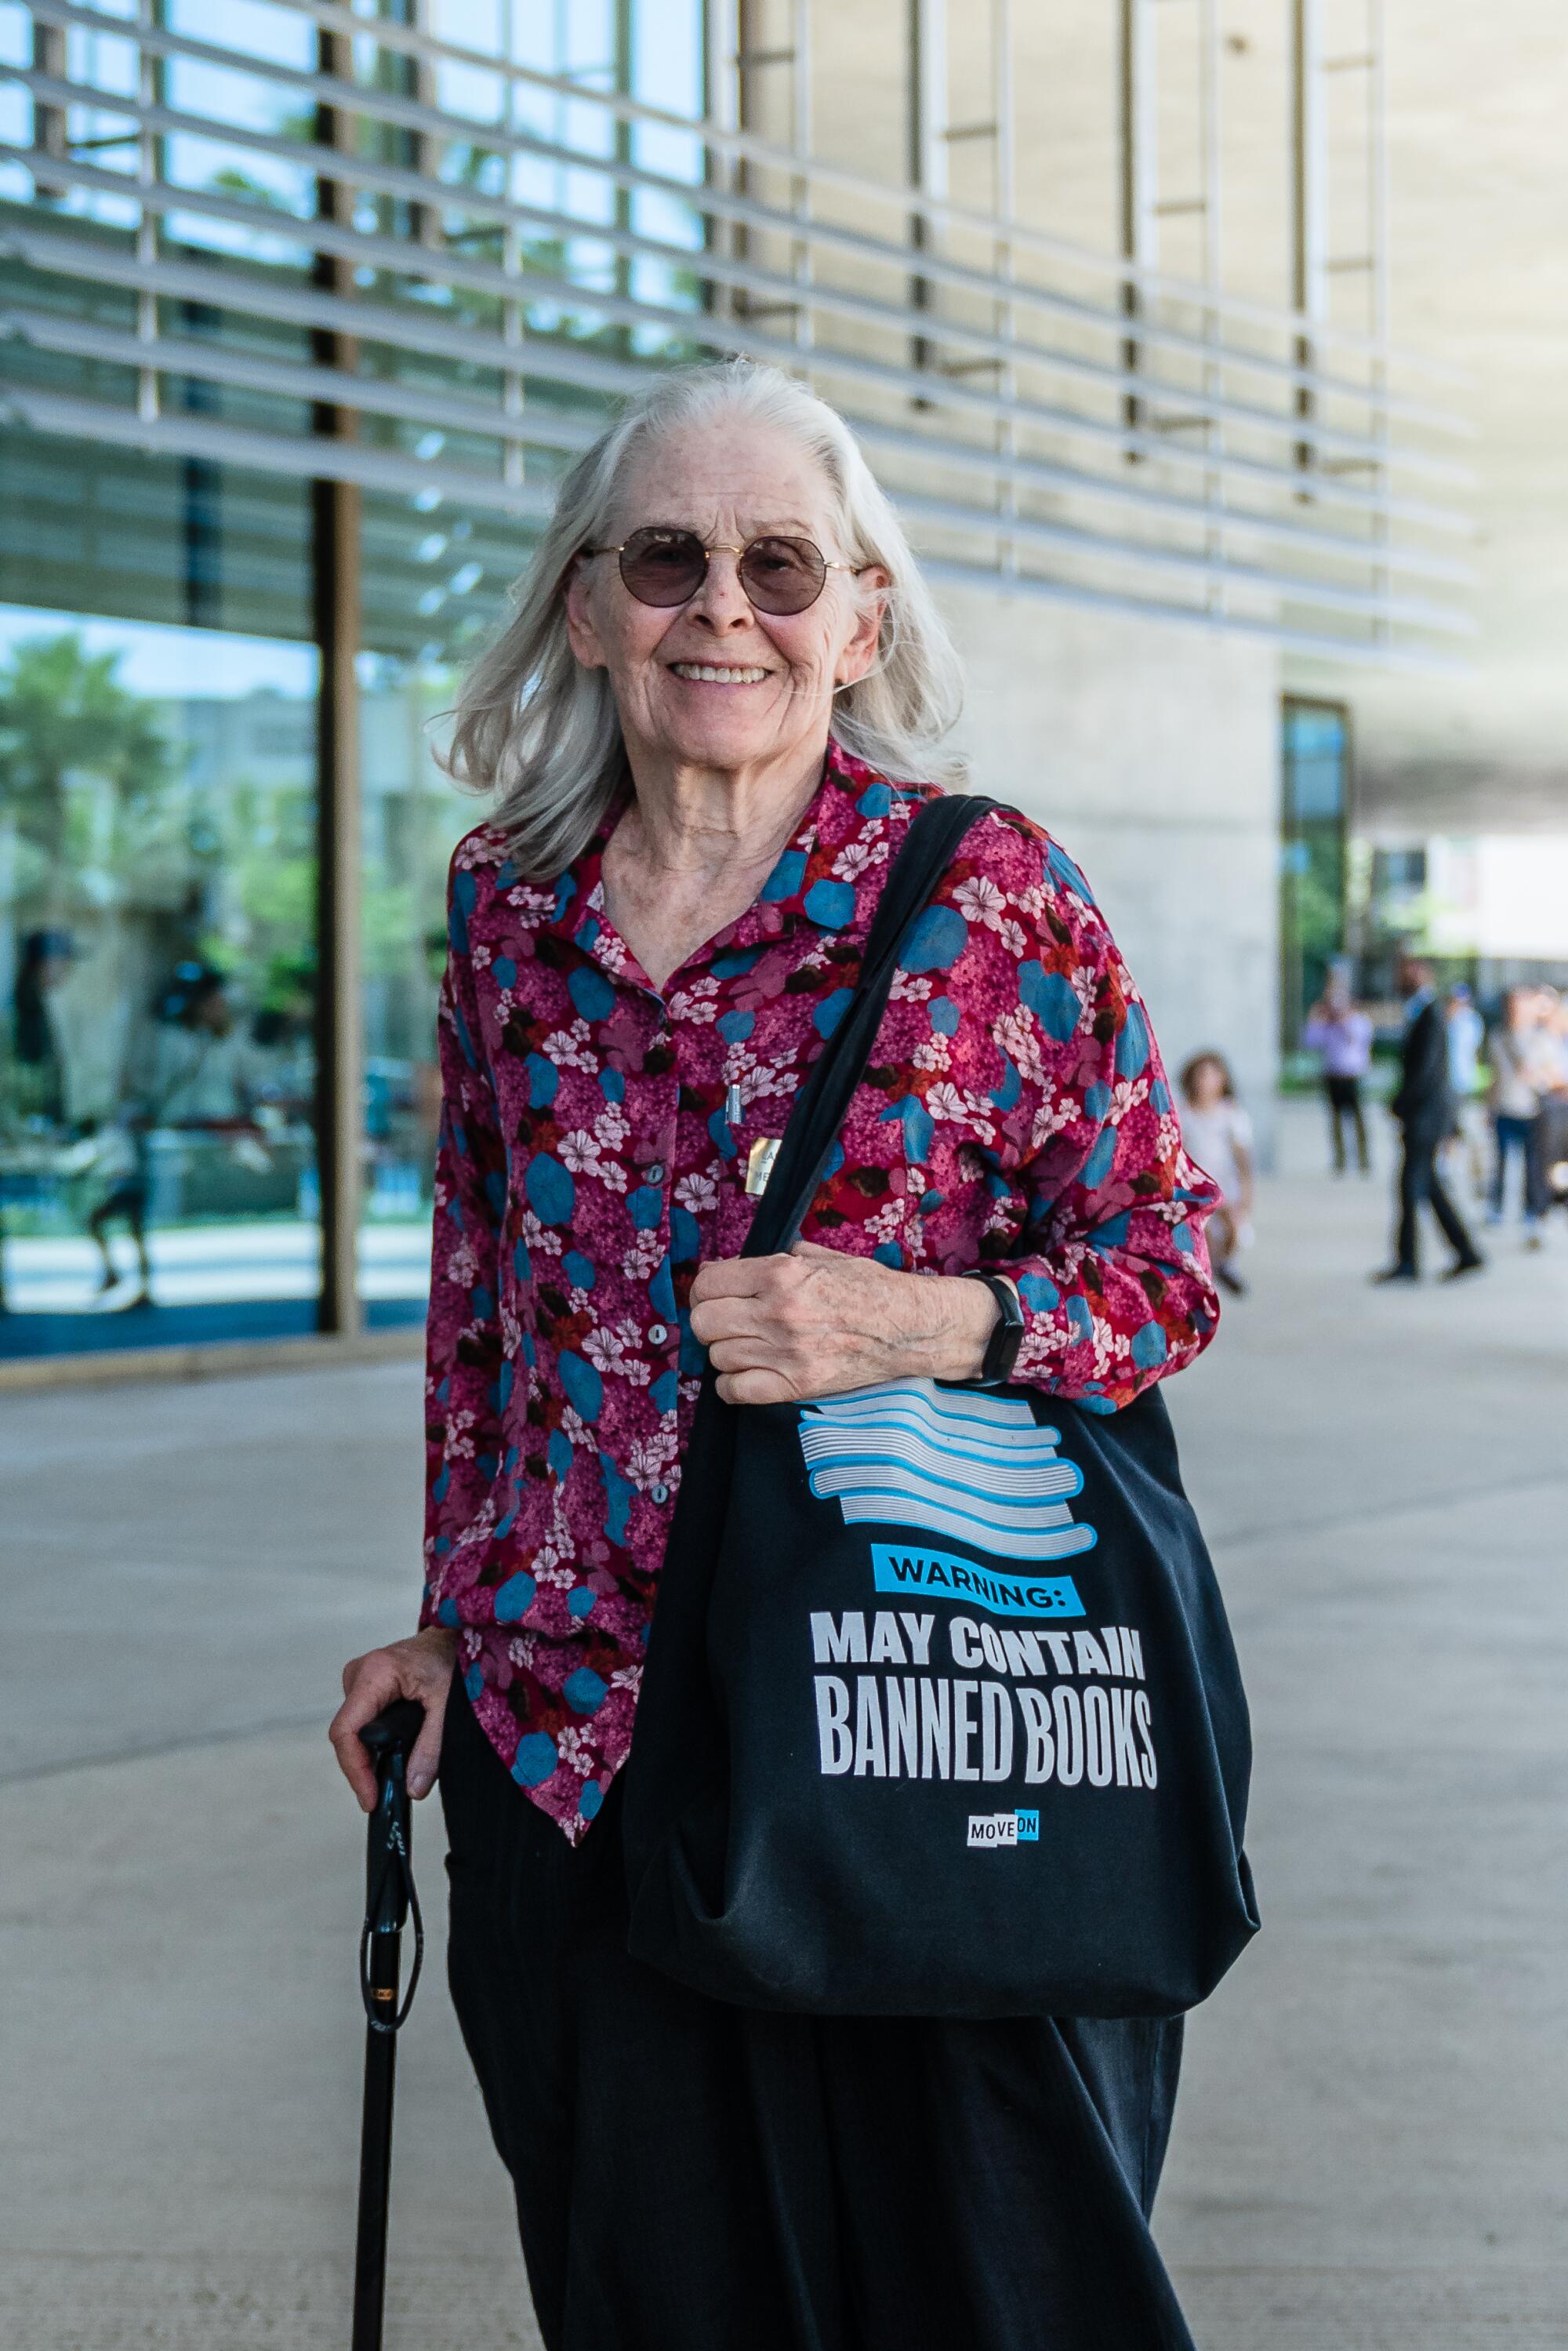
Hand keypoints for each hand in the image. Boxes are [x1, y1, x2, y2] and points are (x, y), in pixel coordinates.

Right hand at [329, 1626, 457, 1810]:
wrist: (454, 1636)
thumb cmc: (453, 1659)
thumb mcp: (448, 1706)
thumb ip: (432, 1748)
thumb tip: (413, 1789)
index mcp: (376, 1673)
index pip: (347, 1730)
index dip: (355, 1769)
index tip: (370, 1799)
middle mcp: (359, 1673)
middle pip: (347, 1734)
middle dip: (363, 1768)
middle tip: (383, 1797)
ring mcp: (358, 1678)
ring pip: (352, 1731)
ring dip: (368, 1757)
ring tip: (389, 1780)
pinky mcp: (364, 1686)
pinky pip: (360, 1723)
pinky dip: (372, 1744)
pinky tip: (390, 1758)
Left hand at [687, 1240, 1001, 1404]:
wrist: (909, 1327)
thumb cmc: (869, 1288)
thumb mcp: (822, 1257)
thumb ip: (775, 1259)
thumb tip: (727, 1266)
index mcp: (781, 1273)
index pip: (708, 1282)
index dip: (706, 1290)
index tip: (715, 1295)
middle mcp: (778, 1311)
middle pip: (704, 1321)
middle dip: (711, 1321)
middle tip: (729, 1322)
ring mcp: (786, 1351)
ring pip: (717, 1356)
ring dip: (727, 1352)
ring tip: (749, 1347)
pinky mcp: (796, 1384)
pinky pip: (734, 1390)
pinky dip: (733, 1385)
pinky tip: (747, 1374)